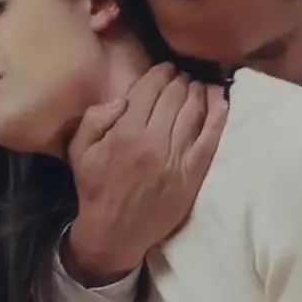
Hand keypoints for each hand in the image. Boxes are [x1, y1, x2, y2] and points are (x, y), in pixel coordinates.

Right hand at [63, 63, 228, 285]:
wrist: (115, 232)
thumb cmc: (96, 189)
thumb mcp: (80, 151)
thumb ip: (95, 119)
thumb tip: (123, 99)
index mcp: (125, 133)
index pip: (149, 90)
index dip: (160, 74)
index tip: (165, 68)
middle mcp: (153, 142)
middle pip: (174, 97)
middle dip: (179, 80)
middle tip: (182, 75)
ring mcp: (176, 158)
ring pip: (193, 112)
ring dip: (198, 92)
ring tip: (198, 84)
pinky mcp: (193, 173)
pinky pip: (210, 138)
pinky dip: (217, 116)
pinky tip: (220, 100)